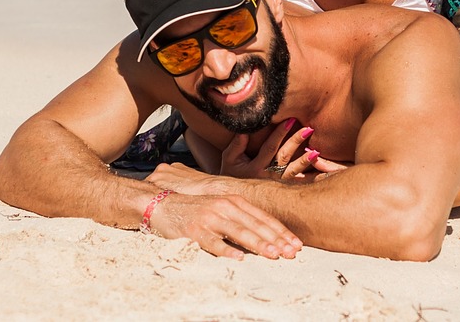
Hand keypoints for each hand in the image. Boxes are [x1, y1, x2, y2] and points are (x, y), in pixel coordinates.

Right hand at [145, 187, 301, 259]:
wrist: (163, 203)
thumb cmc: (196, 208)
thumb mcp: (222, 207)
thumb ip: (242, 217)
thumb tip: (266, 234)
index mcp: (234, 201)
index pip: (263, 218)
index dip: (281, 231)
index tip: (296, 243)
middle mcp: (225, 207)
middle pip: (255, 225)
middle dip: (276, 240)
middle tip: (291, 252)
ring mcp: (210, 218)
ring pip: (239, 233)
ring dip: (258, 244)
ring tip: (273, 254)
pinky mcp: (195, 230)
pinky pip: (213, 242)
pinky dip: (226, 251)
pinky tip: (238, 258)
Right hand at [220, 118, 345, 181]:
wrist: (234, 200)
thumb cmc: (231, 175)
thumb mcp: (228, 160)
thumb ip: (236, 145)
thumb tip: (244, 130)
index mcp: (255, 168)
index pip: (270, 148)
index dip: (279, 134)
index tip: (290, 120)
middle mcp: (268, 178)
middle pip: (284, 157)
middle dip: (296, 142)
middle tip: (309, 128)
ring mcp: (278, 186)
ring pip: (295, 173)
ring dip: (306, 162)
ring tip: (318, 151)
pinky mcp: (286, 191)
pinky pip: (302, 185)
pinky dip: (314, 179)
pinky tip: (326, 174)